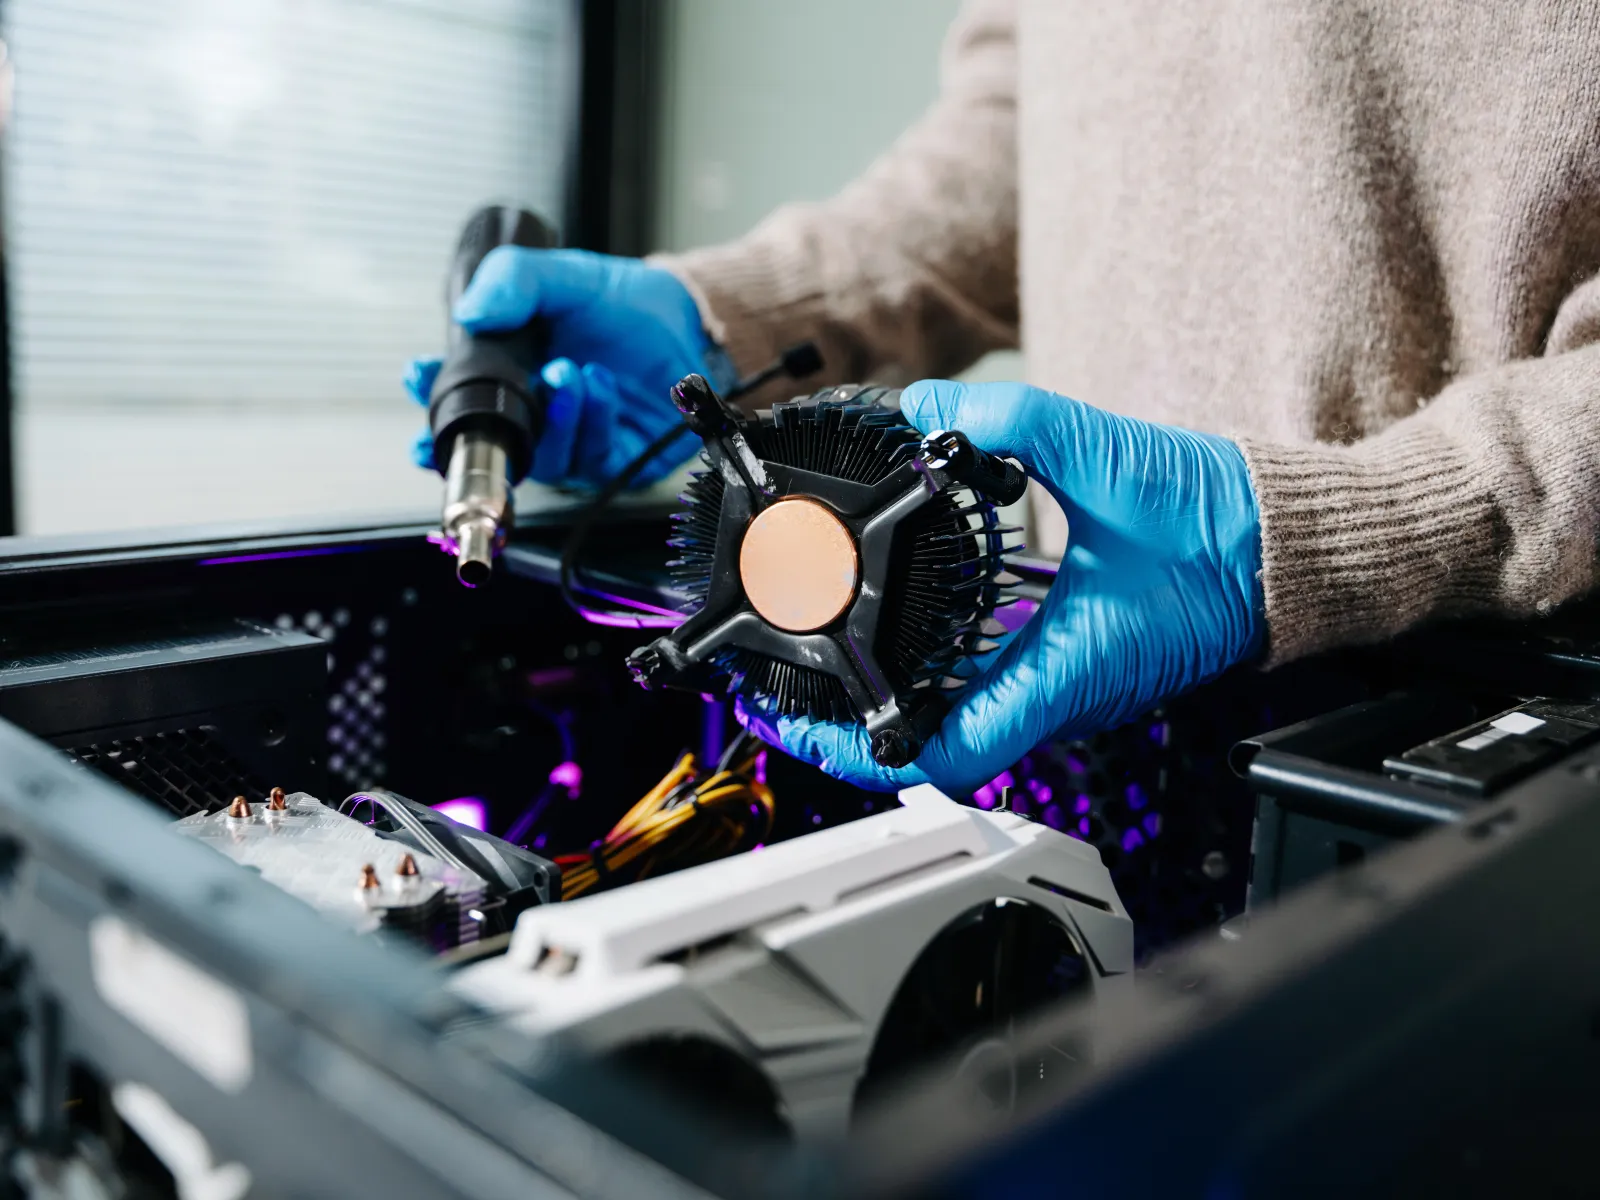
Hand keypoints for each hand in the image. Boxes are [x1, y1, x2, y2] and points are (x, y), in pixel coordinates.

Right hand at [404, 248, 732, 487]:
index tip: (419, 377)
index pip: (463, 402)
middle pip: (498, 445)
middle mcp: (542, 417)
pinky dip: (592, 420)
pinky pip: (590, 459)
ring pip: (545, 458)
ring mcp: (576, 443)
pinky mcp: (615, 461)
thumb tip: (473, 312)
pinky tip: (600, 385)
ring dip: (555, 417)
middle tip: (507, 392)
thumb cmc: (623, 305)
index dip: (435, 400)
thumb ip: (514, 282)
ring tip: (570, 372)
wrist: (687, 317)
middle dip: (492, 427)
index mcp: (516, 377)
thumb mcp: (562, 277)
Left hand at [748, 379, 1264, 793]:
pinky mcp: (1076, 670)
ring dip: (896, 697)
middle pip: (935, 744)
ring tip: (835, 650)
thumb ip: (1011, 424)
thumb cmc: (1219, 528)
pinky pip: (993, 691)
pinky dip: (939, 672)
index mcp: (1062, 673)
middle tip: (795, 682)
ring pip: (963, 720)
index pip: (944, 756)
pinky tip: (911, 626)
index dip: (863, 751)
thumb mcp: (1107, 456)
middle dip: (858, 720)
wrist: (1283, 549)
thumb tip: (925, 409)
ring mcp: (1068, 690)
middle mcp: (1060, 699)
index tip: (807, 727)